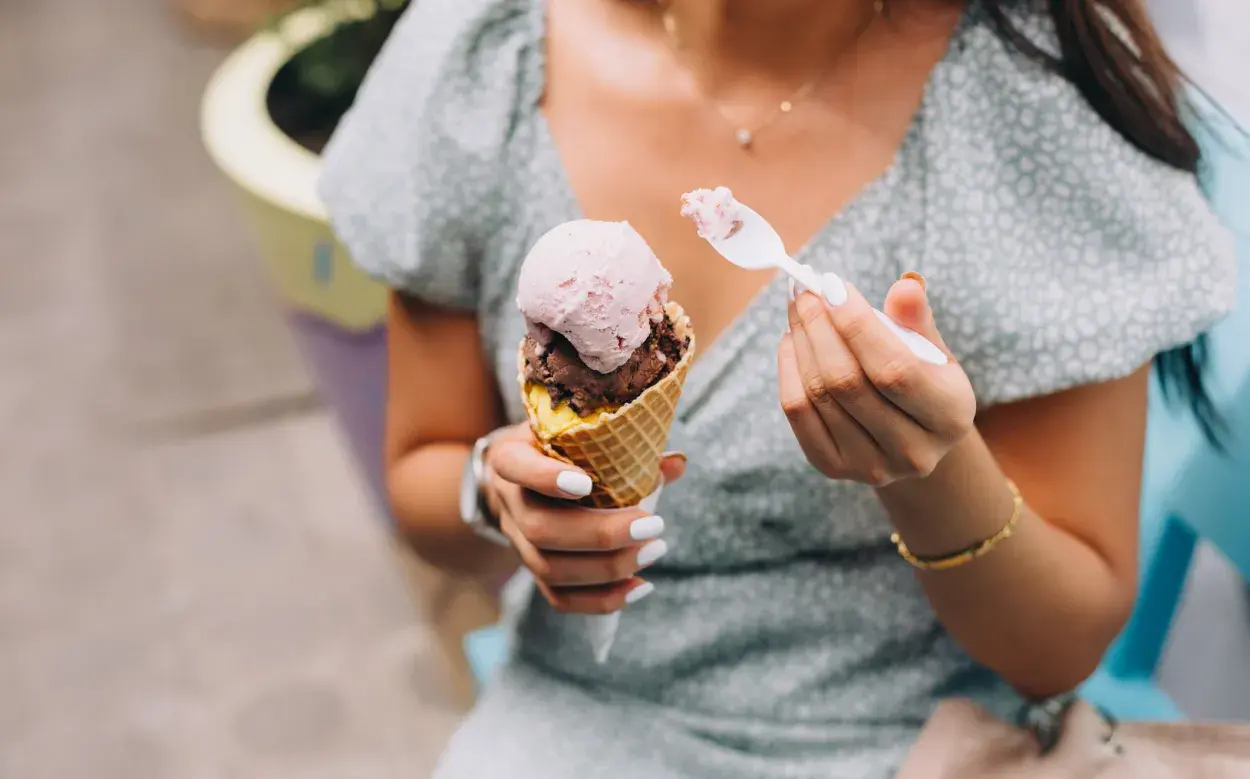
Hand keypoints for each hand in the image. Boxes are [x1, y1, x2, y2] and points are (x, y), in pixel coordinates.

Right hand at [482, 424, 685, 613]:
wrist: (518, 481)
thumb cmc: (557, 449)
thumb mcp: (578, 435)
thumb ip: (624, 447)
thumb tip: (676, 464)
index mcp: (511, 457)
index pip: (515, 466)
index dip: (544, 478)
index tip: (585, 483)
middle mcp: (509, 502)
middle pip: (541, 529)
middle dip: (600, 534)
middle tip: (651, 525)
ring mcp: (517, 542)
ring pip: (551, 568)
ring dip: (608, 568)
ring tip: (654, 550)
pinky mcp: (534, 572)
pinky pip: (559, 598)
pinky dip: (602, 600)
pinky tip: (640, 587)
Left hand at [778, 273, 975, 485]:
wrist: (910, 437)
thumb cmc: (923, 380)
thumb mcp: (934, 350)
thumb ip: (918, 320)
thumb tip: (906, 286)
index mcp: (950, 416)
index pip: (895, 368)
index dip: (858, 325)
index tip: (834, 286)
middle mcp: (913, 451)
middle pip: (848, 382)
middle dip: (820, 328)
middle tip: (806, 291)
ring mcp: (871, 466)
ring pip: (818, 394)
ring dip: (801, 342)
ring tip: (799, 309)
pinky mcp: (833, 467)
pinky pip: (797, 412)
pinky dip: (788, 369)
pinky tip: (792, 342)